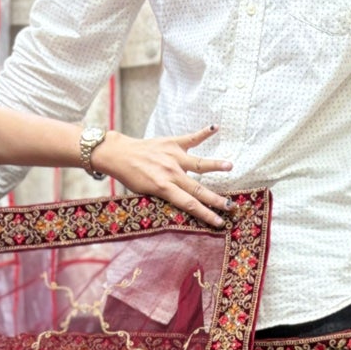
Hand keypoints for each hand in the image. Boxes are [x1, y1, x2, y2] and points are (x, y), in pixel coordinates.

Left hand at [94, 127, 232, 226]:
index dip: (205, 214)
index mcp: (163, 188)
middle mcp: (171, 172)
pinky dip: (204, 133)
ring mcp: (173, 156)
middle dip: (216, 199)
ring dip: (216, 165)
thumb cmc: (132, 177)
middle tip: (231, 206)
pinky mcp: (172, 142)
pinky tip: (215, 127)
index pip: (189, 204)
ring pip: (199, 163)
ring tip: (230, 166)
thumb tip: (186, 205)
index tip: (219, 222)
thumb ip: (165, 197)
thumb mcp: (145, 194)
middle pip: (198, 189)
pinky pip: (191, 138)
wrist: (119, 154)